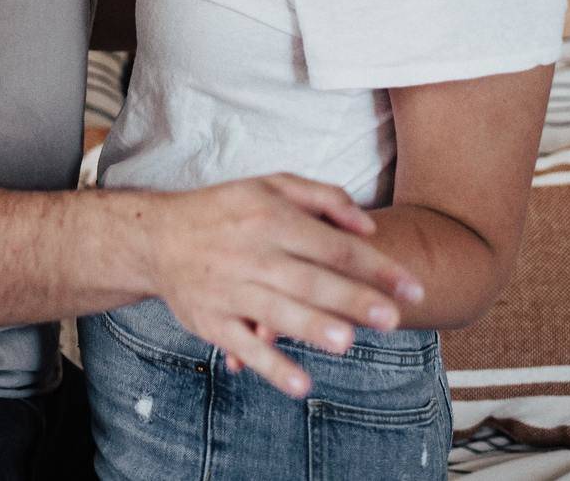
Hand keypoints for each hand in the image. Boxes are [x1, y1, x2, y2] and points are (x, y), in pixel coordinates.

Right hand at [146, 173, 423, 396]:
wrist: (158, 237)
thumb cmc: (224, 210)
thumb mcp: (270, 185)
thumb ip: (323, 197)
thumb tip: (368, 227)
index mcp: (271, 218)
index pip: (333, 245)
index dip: (376, 266)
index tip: (412, 289)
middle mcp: (253, 253)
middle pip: (309, 278)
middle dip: (351, 298)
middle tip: (391, 319)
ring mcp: (231, 289)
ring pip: (276, 310)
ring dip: (311, 327)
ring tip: (346, 341)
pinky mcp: (212, 321)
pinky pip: (243, 345)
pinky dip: (270, 366)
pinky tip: (300, 383)